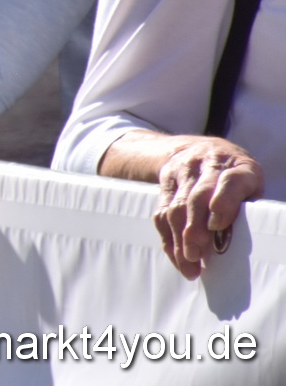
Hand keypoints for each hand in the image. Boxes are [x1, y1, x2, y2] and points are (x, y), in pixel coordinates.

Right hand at [154, 138, 263, 279]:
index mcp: (239, 166)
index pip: (229, 182)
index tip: (217, 226)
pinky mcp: (166, 181)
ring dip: (179, 238)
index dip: (223, 203)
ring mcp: (183, 172)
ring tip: (187, 263)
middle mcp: (208, 165)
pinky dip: (167, 236)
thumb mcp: (251, 184)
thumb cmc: (236, 176)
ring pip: (175, 207)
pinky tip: (175, 255)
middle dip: (194, 229)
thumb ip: (245, 207)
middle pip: (197, 197)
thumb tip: (239, 242)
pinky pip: (161, 211)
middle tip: (195, 255)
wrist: (200, 147)